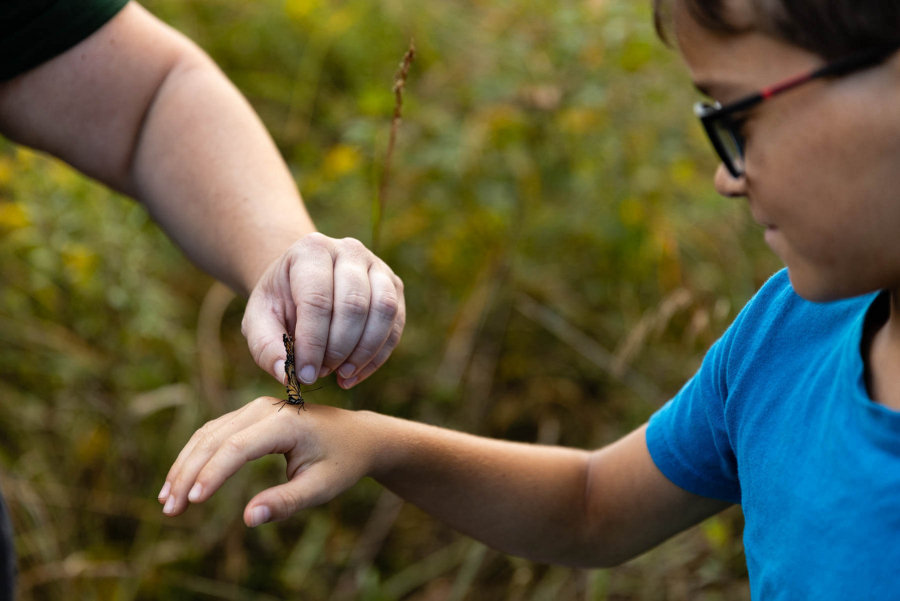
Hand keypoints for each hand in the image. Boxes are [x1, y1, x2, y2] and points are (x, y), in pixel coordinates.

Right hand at [158, 397, 376, 525]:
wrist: (358, 436)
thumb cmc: (342, 462)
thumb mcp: (322, 487)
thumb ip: (286, 502)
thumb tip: (248, 519)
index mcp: (286, 423)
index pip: (237, 447)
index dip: (212, 474)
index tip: (192, 502)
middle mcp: (266, 409)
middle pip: (215, 439)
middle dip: (188, 474)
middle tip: (169, 510)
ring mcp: (256, 409)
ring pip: (209, 434)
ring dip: (185, 466)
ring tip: (167, 501)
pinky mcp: (251, 415)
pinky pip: (215, 433)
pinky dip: (194, 456)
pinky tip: (180, 481)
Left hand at [242, 233, 405, 388]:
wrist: (302, 282)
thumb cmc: (280, 302)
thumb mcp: (258, 319)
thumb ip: (265, 346)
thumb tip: (286, 374)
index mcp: (311, 250)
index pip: (317, 299)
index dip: (313, 343)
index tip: (305, 374)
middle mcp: (349, 250)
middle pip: (354, 305)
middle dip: (338, 349)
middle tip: (321, 372)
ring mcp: (377, 266)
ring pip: (384, 310)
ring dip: (364, 352)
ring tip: (341, 375)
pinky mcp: (394, 286)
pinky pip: (396, 323)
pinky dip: (378, 356)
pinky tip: (354, 373)